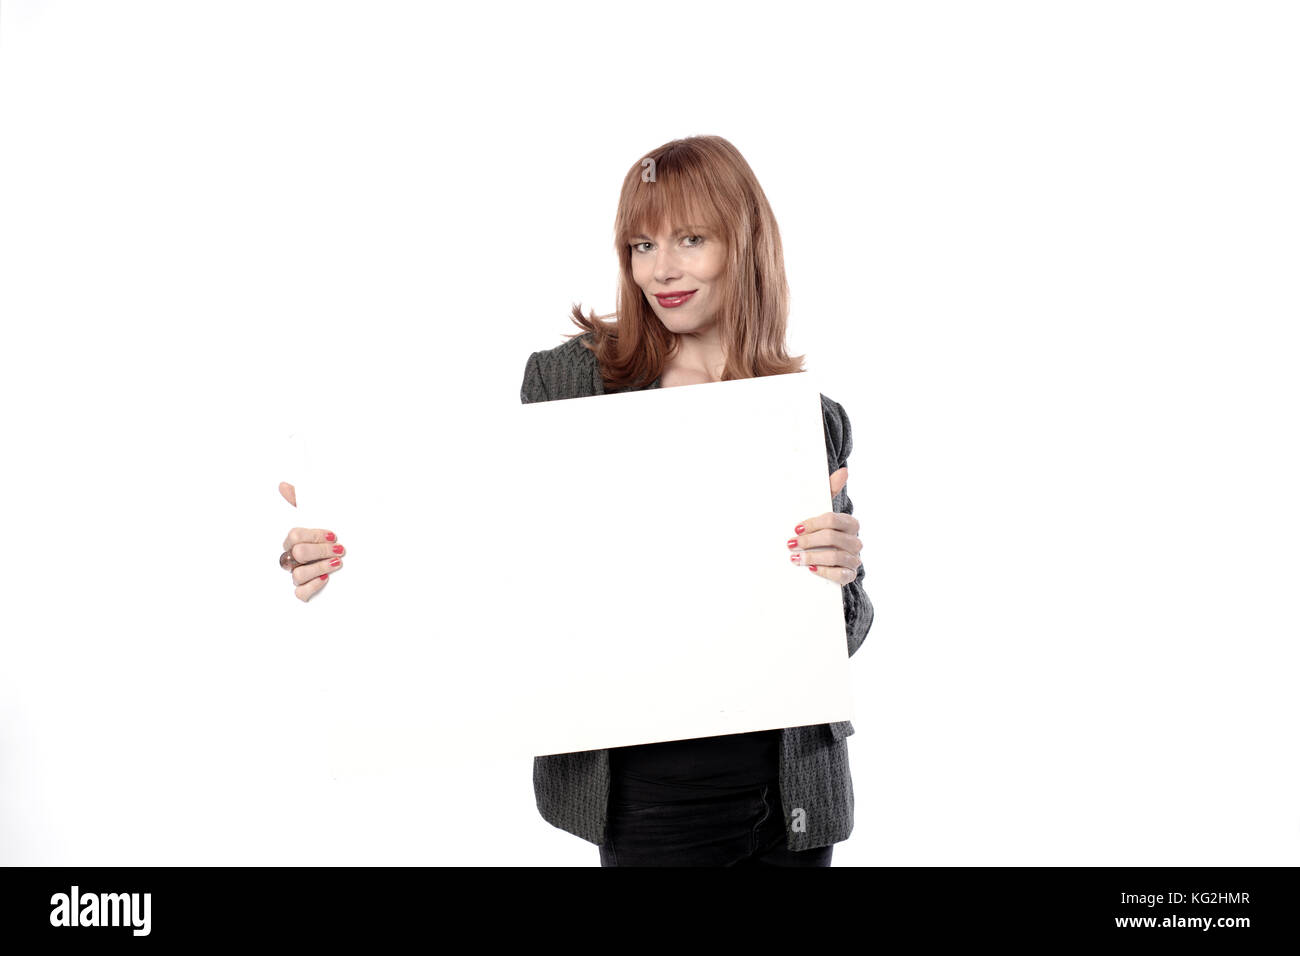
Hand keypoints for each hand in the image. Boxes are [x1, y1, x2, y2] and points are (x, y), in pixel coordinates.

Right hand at [279, 480, 344, 602]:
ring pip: (297, 574)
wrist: (370, 560)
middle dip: (320, 550)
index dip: (314, 535)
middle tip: (340, 550)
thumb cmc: (348, 536)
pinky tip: (328, 579)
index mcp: (300, 540)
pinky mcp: (308, 593)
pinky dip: (313, 586)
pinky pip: (300, 593)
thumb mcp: (332, 515)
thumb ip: (306, 500)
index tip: (335, 535)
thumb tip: (283, 485)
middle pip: (296, 553)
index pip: (294, 535)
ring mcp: (301, 576)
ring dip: (319, 567)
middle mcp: (297, 558)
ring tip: (339, 564)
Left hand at [786, 467, 861, 586]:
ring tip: (796, 558)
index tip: (795, 528)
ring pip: (836, 556)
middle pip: (832, 537)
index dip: (812, 524)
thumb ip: (830, 492)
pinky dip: (825, 571)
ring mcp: (854, 558)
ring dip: (813, 556)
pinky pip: (841, 575)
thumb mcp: (823, 514)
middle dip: (809, 540)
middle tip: (791, 544)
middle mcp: (855, 540)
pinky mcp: (850, 575)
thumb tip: (844, 470)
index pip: (831, 519)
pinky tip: (811, 569)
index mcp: (850, 522)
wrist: (827, 560)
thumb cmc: (823, 532)